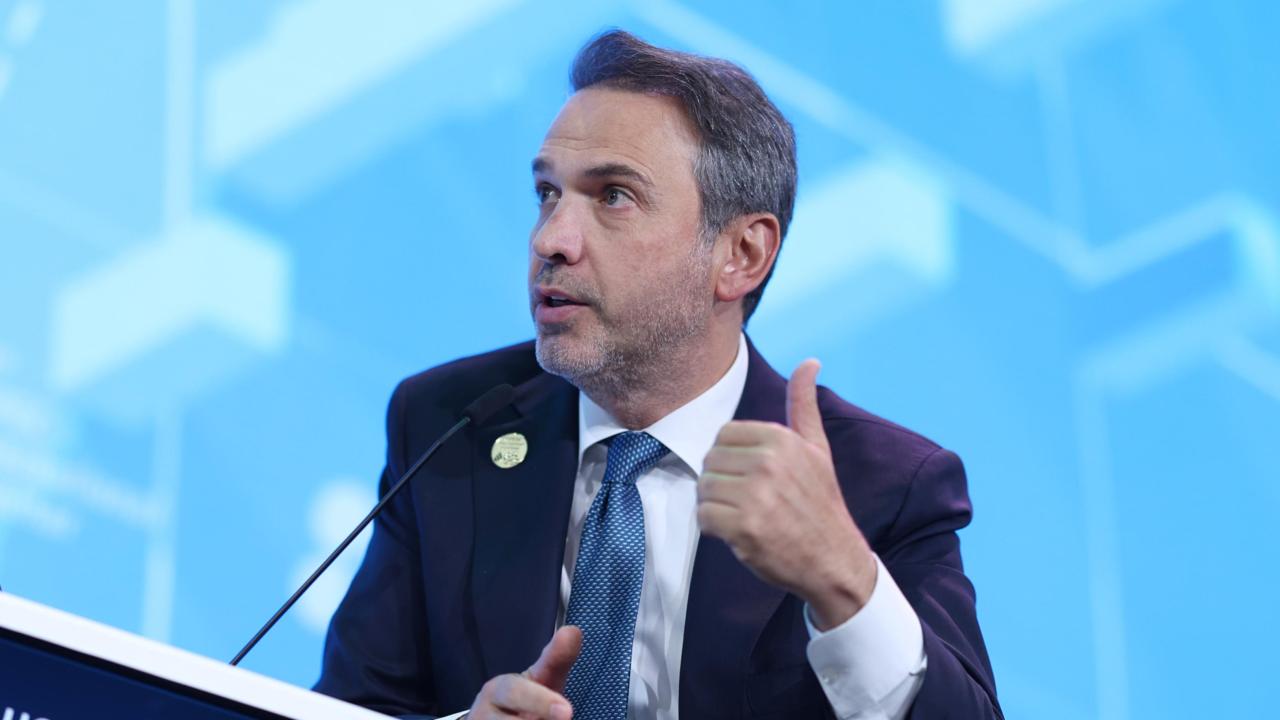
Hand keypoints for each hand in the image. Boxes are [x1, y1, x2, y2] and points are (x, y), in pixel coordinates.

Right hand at [466, 625, 580, 718]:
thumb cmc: (524, 702)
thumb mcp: (541, 680)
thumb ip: (557, 659)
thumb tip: (573, 631)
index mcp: (498, 691)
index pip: (516, 693)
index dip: (540, 703)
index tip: (567, 712)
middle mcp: (483, 715)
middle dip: (538, 716)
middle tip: (566, 717)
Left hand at [696, 359, 876, 629]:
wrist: (835, 560)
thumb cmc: (820, 503)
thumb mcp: (817, 448)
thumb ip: (803, 404)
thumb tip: (809, 361)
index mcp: (781, 439)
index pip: (724, 435)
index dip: (732, 458)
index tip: (753, 477)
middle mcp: (768, 462)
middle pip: (710, 461)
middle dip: (722, 482)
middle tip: (749, 501)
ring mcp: (755, 495)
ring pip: (703, 488)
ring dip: (716, 506)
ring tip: (745, 516)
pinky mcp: (744, 526)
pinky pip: (703, 517)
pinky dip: (714, 528)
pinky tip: (739, 533)